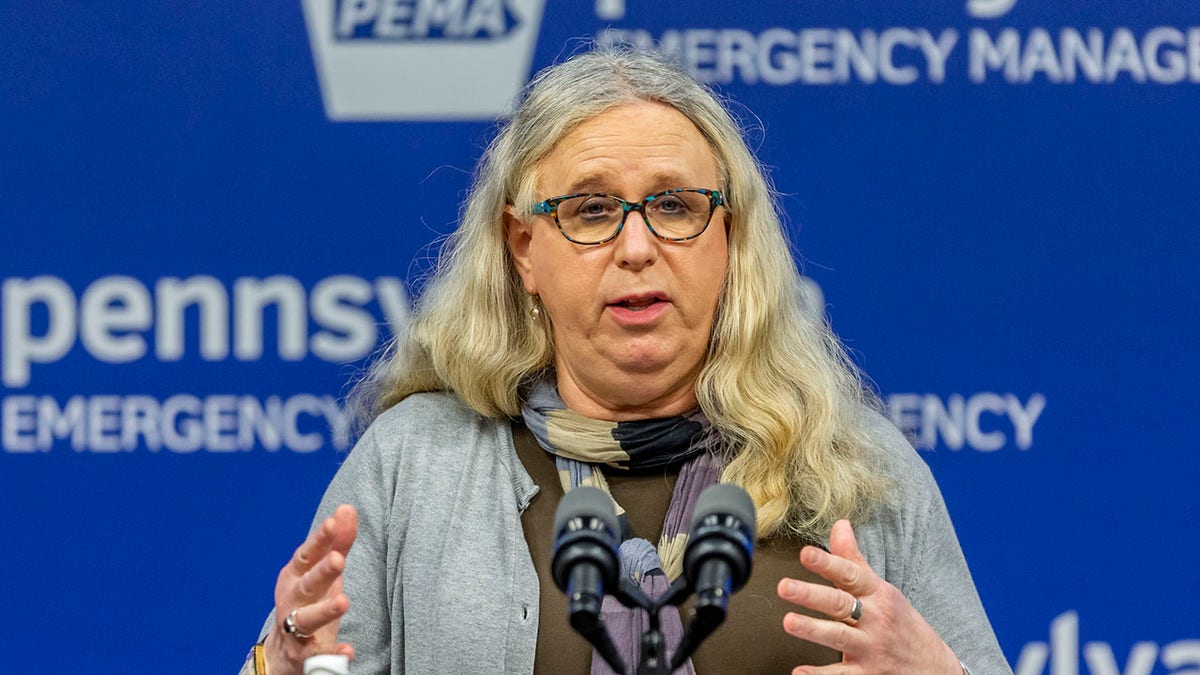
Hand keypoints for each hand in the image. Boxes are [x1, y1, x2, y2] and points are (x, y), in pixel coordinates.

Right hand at [264, 504, 358, 674]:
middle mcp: (292, 600)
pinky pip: (318, 656)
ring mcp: (295, 628)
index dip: (320, 539)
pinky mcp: (304, 654)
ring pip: (307, 619)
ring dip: (324, 610)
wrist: (285, 648)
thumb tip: (347, 509)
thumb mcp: (322, 570)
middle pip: (307, 584)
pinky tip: (348, 650)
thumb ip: (337, 542)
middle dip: (322, 572)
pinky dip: (333, 654)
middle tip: (339, 560)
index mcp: (295, 576)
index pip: (308, 554)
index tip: (333, 523)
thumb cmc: (308, 599)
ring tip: (343, 602)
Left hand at [777, 519, 960, 674]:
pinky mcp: (868, 674)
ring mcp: (871, 648)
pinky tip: (799, 673)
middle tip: (785, 587)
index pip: (850, 574)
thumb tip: (839, 525)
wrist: (936, 669)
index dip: (827, 563)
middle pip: (840, 603)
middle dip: (812, 594)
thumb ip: (853, 560)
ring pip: (838, 637)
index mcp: (878, 594)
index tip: (805, 553)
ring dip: (813, 629)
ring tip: (789, 622)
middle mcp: (874, 619)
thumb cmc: (903, 625)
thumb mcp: (882, 590)